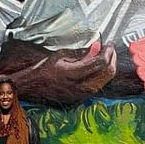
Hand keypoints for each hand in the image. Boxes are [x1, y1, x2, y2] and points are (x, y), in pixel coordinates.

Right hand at [0, 40, 116, 105]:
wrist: (33, 87)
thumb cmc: (44, 68)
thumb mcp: (62, 55)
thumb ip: (82, 53)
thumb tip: (98, 46)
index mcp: (73, 73)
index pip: (100, 63)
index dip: (108, 52)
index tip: (109, 44)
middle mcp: (79, 87)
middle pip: (107, 74)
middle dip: (112, 59)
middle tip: (110, 49)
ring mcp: (81, 95)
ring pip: (105, 81)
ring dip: (108, 67)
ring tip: (104, 56)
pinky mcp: (81, 99)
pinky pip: (97, 86)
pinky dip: (101, 75)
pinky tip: (98, 67)